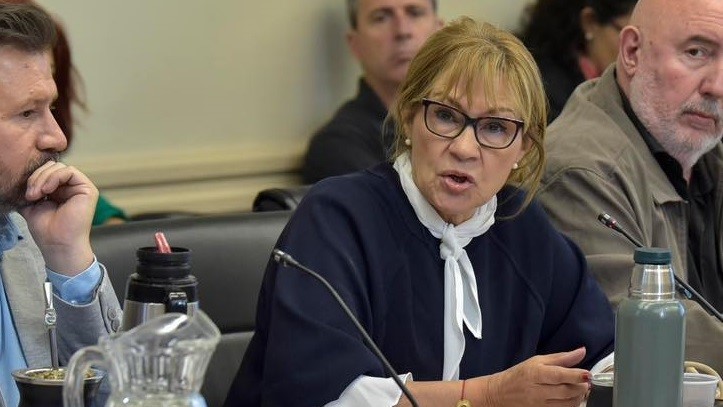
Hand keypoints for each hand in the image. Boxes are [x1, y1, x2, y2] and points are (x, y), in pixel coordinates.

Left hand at [19, 161, 97, 275]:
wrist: (57, 244)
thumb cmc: (47, 230)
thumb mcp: (32, 205)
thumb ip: (30, 190)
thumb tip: (17, 179)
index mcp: (60, 190)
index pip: (46, 171)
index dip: (34, 177)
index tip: (27, 195)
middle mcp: (72, 187)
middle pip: (52, 166)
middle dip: (37, 177)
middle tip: (31, 195)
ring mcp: (81, 188)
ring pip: (60, 168)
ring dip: (43, 178)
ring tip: (37, 195)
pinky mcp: (88, 190)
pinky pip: (70, 172)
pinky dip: (55, 178)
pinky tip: (47, 191)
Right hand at [485, 347, 590, 406]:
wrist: (500, 393)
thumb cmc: (520, 374)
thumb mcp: (537, 361)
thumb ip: (561, 358)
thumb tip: (582, 351)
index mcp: (536, 373)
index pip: (559, 375)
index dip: (576, 375)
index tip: (588, 374)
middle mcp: (537, 391)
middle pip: (566, 392)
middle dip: (581, 387)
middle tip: (586, 381)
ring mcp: (539, 405)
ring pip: (566, 404)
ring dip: (578, 397)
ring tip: (579, 389)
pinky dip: (571, 405)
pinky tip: (571, 398)